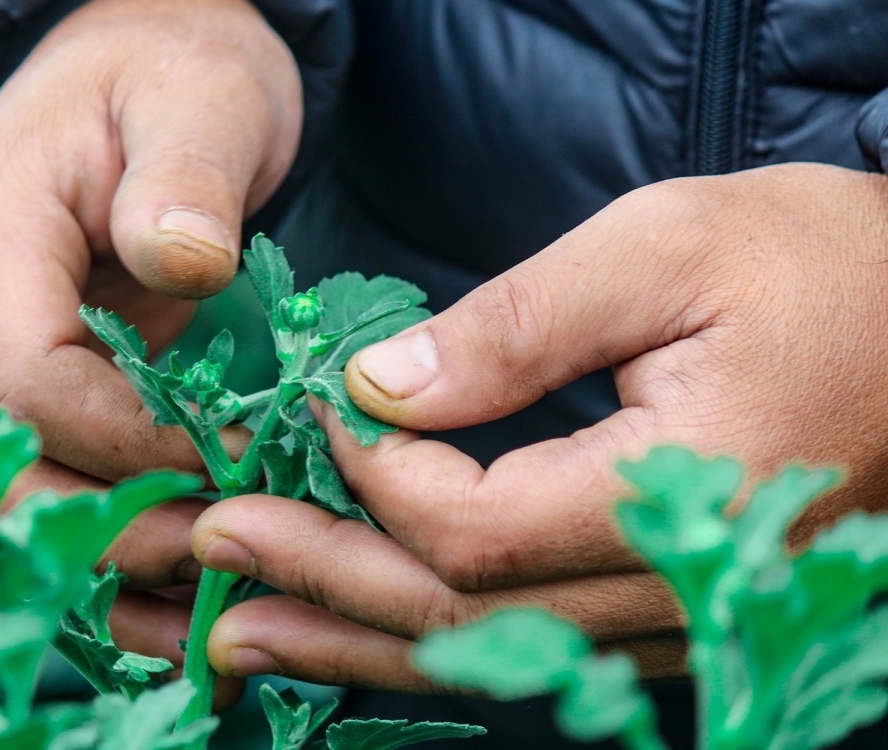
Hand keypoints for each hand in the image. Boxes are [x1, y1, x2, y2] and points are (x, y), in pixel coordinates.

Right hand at [0, 0, 301, 704]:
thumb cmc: (172, 73)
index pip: (28, 384)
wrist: (139, 63)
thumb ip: (187, 181)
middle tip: (227, 547)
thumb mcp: (201, 98)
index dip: (132, 446)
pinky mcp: (5, 376)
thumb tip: (184, 263)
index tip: (238, 465)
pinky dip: (97, 531)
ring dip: (99, 552)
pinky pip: (34, 477)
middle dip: (110, 526)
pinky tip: (173, 564)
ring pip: (2, 492)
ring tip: (205, 579)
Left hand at [188, 163, 887, 690]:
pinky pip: (530, 645)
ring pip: (488, 651)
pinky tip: (357, 633)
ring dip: (355, 638)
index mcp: (683, 494)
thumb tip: (383, 386)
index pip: (474, 527)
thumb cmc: (827, 266)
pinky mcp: (673, 610)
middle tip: (212, 549)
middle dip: (324, 580)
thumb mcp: (668, 248)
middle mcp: (680, 587)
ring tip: (240, 630)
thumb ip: (518, 324)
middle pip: (461, 613)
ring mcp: (680, 617)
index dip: (372, 472)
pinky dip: (431, 637)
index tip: (317, 404)